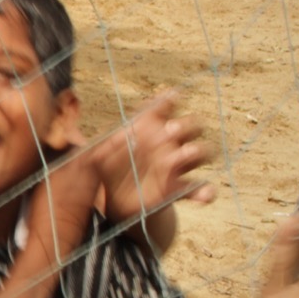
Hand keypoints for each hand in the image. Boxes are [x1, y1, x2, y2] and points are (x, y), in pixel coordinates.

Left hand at [91, 90, 212, 224]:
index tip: (172, 96)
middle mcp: (168, 143)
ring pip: (199, 152)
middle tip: (169, 130)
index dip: (169, 102)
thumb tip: (94, 136)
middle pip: (190, 126)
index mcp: (151, 129)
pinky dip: (204, 191)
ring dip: (195, 151)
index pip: (165, 109)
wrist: (118, 201)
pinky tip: (204, 195)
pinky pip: (198, 188)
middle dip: (184, 126)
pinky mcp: (178, 188)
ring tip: (183, 154)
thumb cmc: (112, 168)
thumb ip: (101, 143)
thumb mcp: (101, 153)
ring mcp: (176, 165)